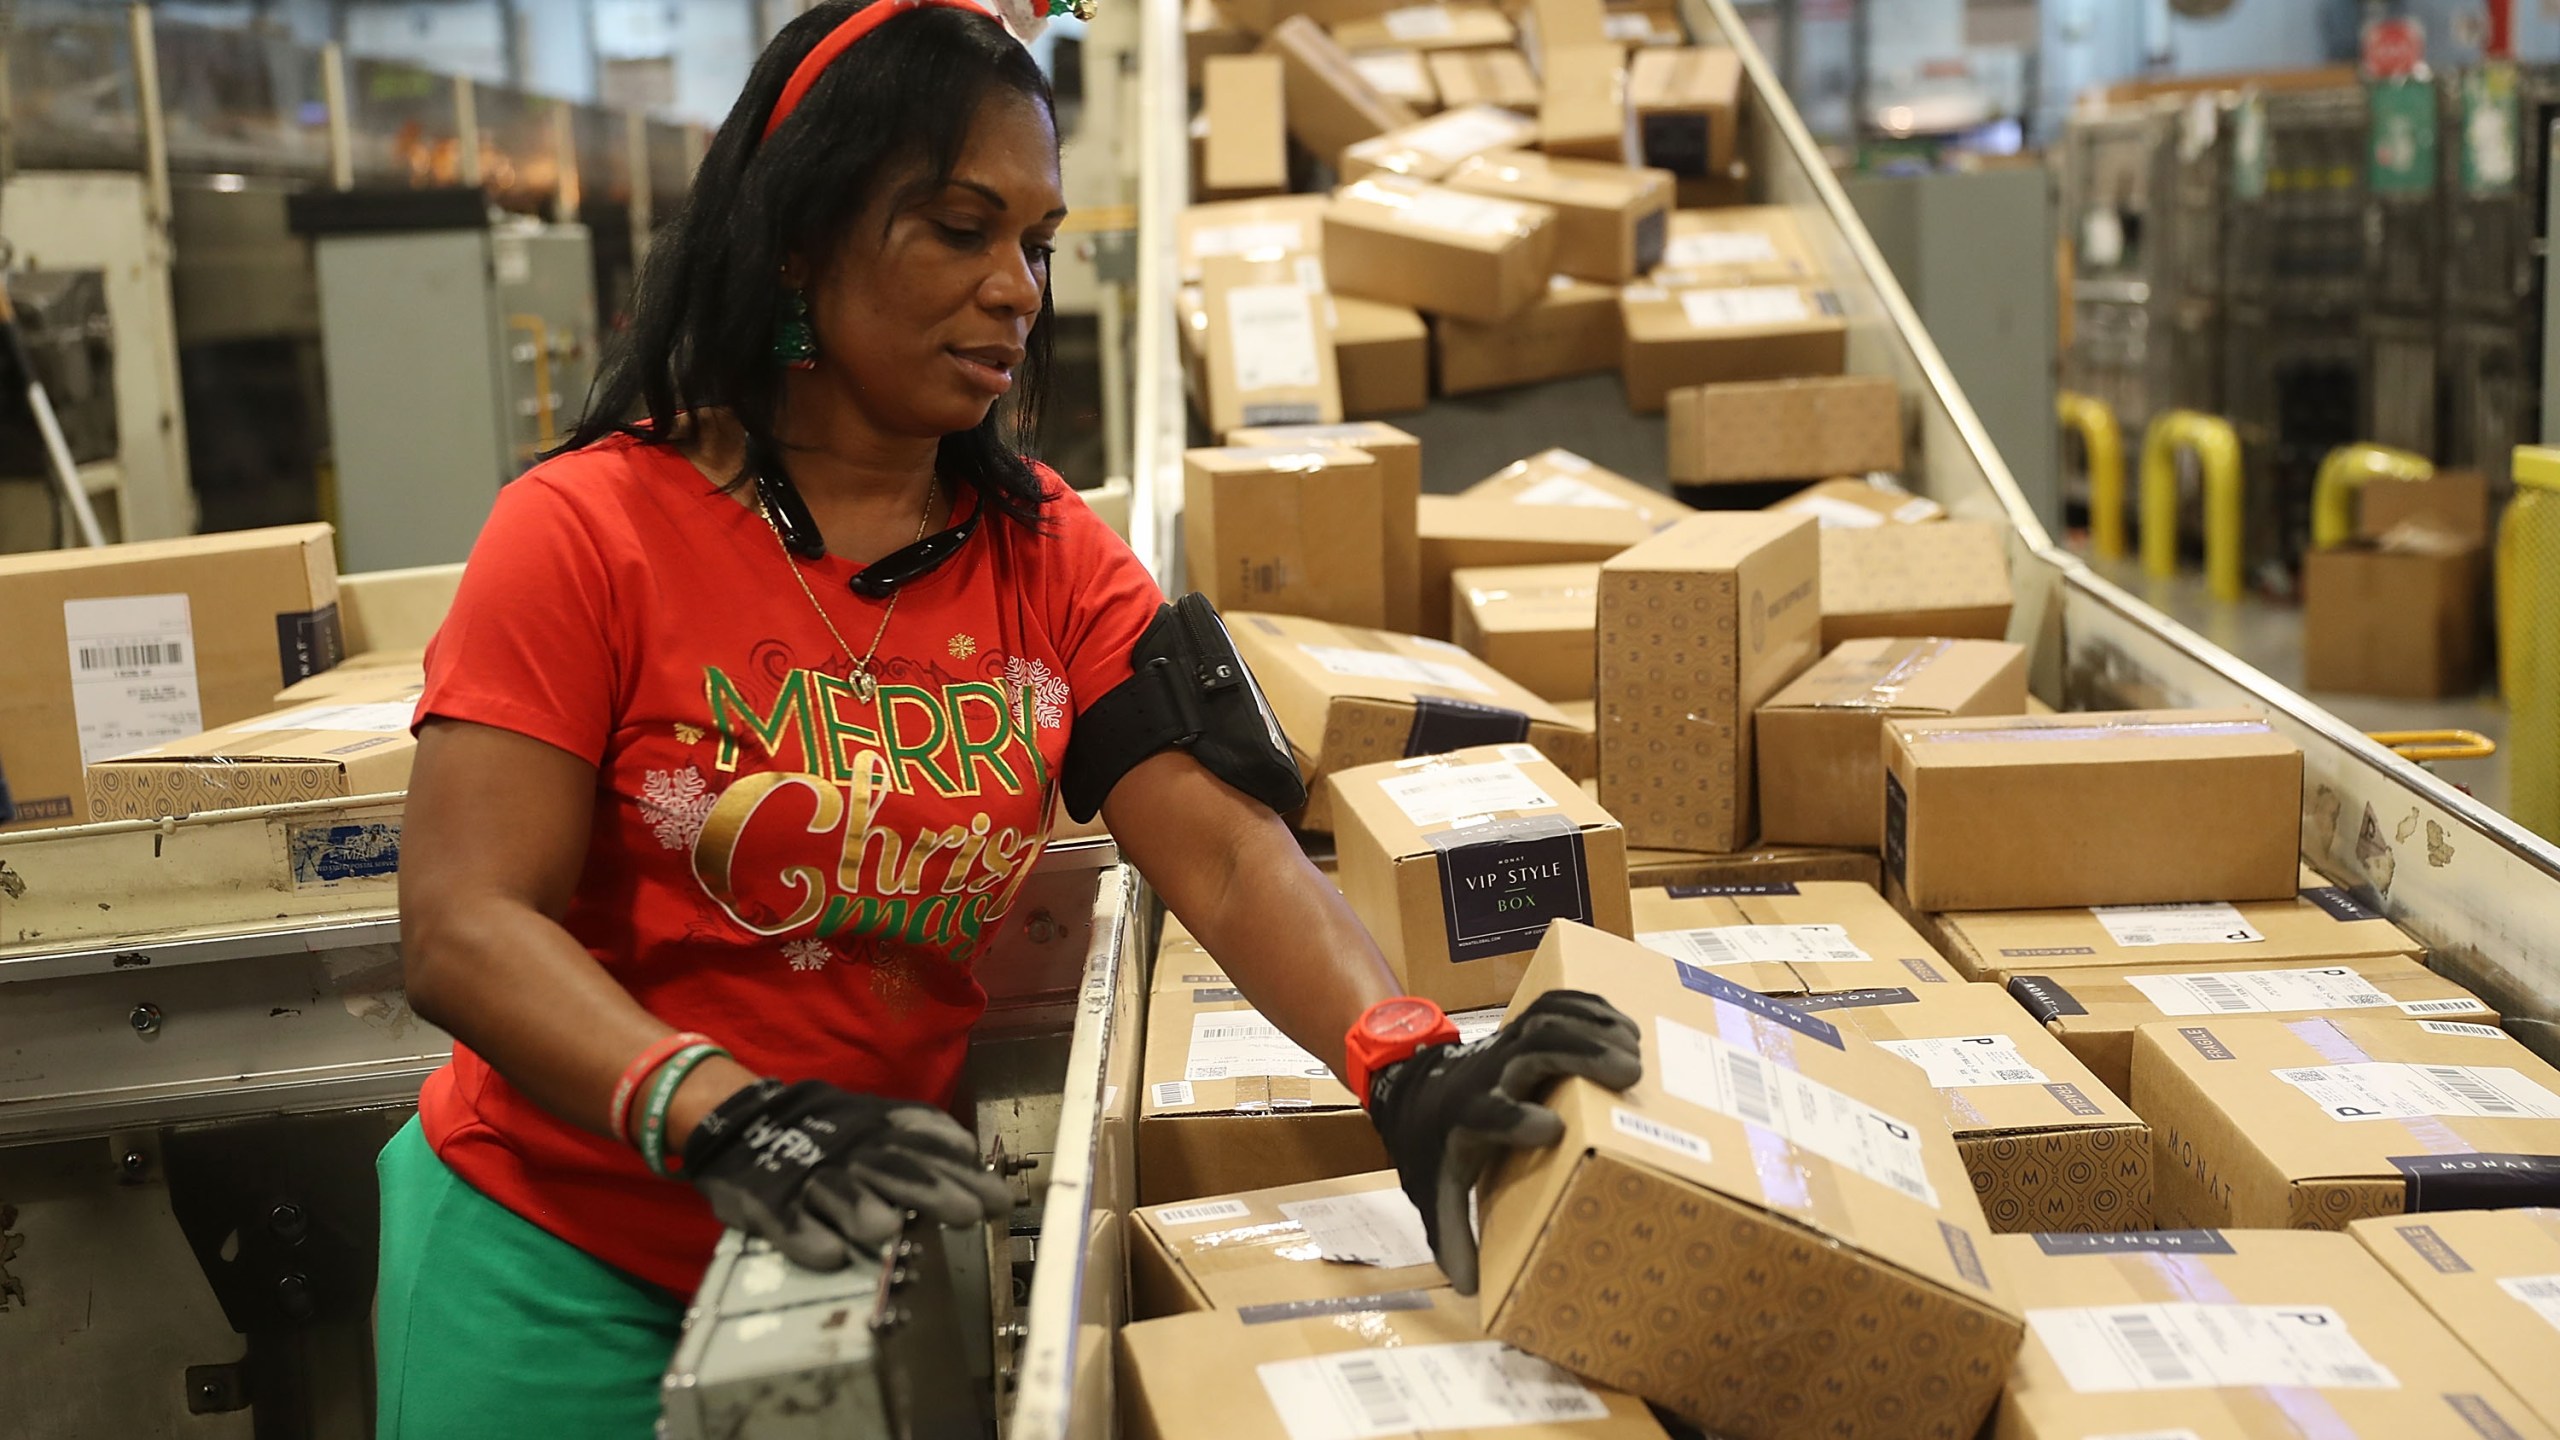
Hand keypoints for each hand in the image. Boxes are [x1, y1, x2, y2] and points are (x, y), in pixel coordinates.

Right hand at [680, 1078, 1013, 1269]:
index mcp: (878, 1129)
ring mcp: (806, 1175)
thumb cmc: (828, 1135)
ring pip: (837, 1191)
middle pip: (893, 1167)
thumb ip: (921, 1138)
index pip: (928, 1145)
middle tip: (968, 1214)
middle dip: (932, 1190)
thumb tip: (971, 1153)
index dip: (964, 1171)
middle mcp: (848, 1150)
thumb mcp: (875, 1123)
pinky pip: (786, 1219)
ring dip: (862, 1209)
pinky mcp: (768, 1201)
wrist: (742, 1121)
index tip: (999, 1200)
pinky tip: (828, 1256)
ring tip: (890, 1232)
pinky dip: (804, 1236)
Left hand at [1364, 990, 1641, 1295]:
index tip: (1552, 1129)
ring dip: (1593, 1026)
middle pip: (1532, 1047)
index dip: (1516, 1116)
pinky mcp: (1521, 1027)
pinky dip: (1589, 1006)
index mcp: (1466, 1115)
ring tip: (1636, 1048)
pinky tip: (1623, 1021)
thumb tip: (1470, 1289)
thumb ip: (1451, 1236)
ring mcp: (1505, 1044)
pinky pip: (1555, 1003)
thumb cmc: (1431, 1144)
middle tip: (1630, 1073)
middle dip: (1580, 1053)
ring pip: (1547, 1018)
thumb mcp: (1433, 1192)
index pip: (1488, 1110)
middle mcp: (1489, 1073)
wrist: (1409, 1087)